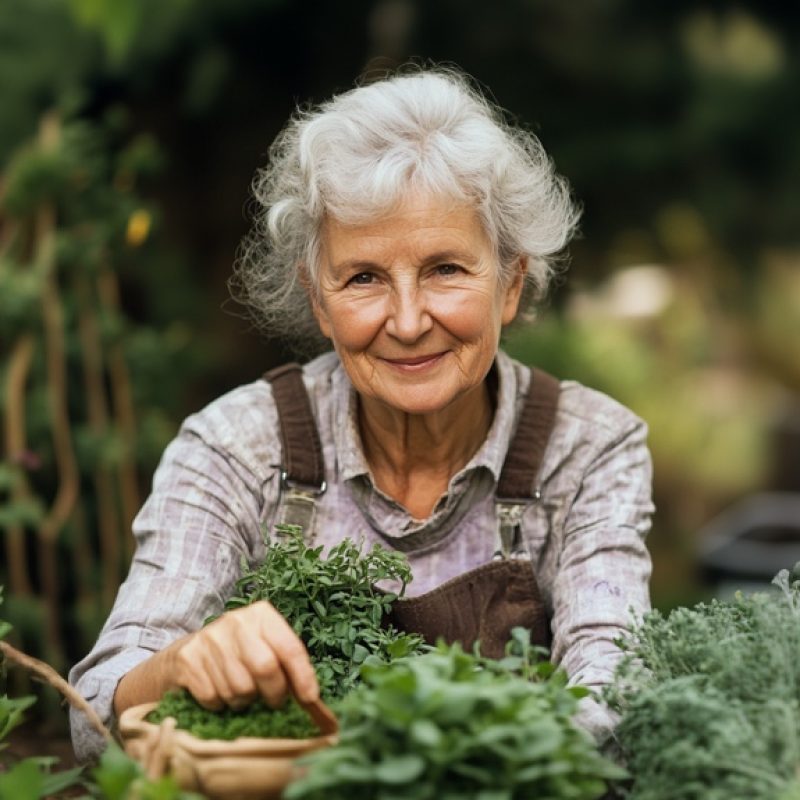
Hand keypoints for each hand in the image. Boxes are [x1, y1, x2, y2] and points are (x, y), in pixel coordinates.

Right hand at [169, 600, 317, 710]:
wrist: (186, 652)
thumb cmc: (238, 652)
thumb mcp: (265, 645)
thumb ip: (286, 663)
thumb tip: (312, 698)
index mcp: (261, 615)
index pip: (289, 647)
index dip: (303, 677)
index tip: (310, 700)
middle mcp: (236, 621)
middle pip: (265, 667)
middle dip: (274, 693)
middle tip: (274, 701)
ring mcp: (209, 639)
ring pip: (239, 688)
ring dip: (244, 701)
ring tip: (241, 692)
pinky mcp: (189, 660)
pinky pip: (214, 698)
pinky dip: (220, 704)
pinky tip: (218, 691)